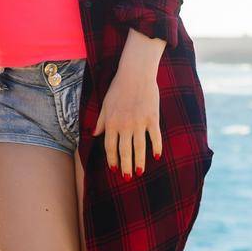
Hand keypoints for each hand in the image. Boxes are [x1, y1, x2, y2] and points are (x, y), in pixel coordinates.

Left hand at [93, 35, 163, 178]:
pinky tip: (157, 156)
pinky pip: (155, 137)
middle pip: (124, 151)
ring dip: (139, 162)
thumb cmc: (118, 87)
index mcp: (111, 122)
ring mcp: (140, 122)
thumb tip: (95, 134)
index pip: (110, 147)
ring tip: (140, 172)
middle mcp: (125, 125)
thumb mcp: (106, 104)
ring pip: (139, 148)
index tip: (114, 169)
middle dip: (125, 166)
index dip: (112, 160)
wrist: (135, 73)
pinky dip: (156, 147)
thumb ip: (101, 121)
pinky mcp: (152, 118)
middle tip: (128, 177)